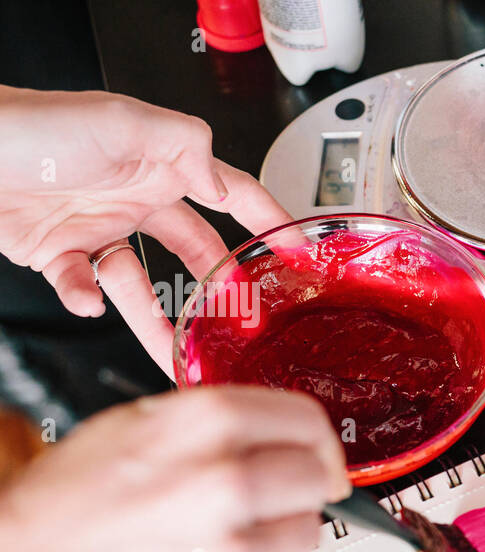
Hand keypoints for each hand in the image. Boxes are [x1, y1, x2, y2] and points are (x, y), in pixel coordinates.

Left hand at [0, 86, 290, 373]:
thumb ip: (187, 145)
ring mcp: (100, 228)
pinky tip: (89, 301)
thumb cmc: (37, 126)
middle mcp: (136, 198)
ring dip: (161, 321)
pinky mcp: (60, 253)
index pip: (233, 194)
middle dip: (224, 287)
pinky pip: (86, 287)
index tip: (301, 251)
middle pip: (197, 251)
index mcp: (162, 164)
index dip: (271, 221)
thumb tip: (226, 188)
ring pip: (144, 286)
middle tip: (244, 319)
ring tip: (178, 351)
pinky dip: (87, 299)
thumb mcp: (124, 119)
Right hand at [0, 387, 350, 551]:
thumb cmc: (60, 510)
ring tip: (232, 534)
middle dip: (302, 482)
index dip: (314, 437)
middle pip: (318, 475)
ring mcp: (233, 551)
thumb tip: (272, 430)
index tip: (314, 450)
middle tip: (278, 493)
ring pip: (308, 530)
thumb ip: (208, 423)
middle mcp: (224, 483)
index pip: (305, 419)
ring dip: (282, 530)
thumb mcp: (130, 428)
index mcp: (202, 425)